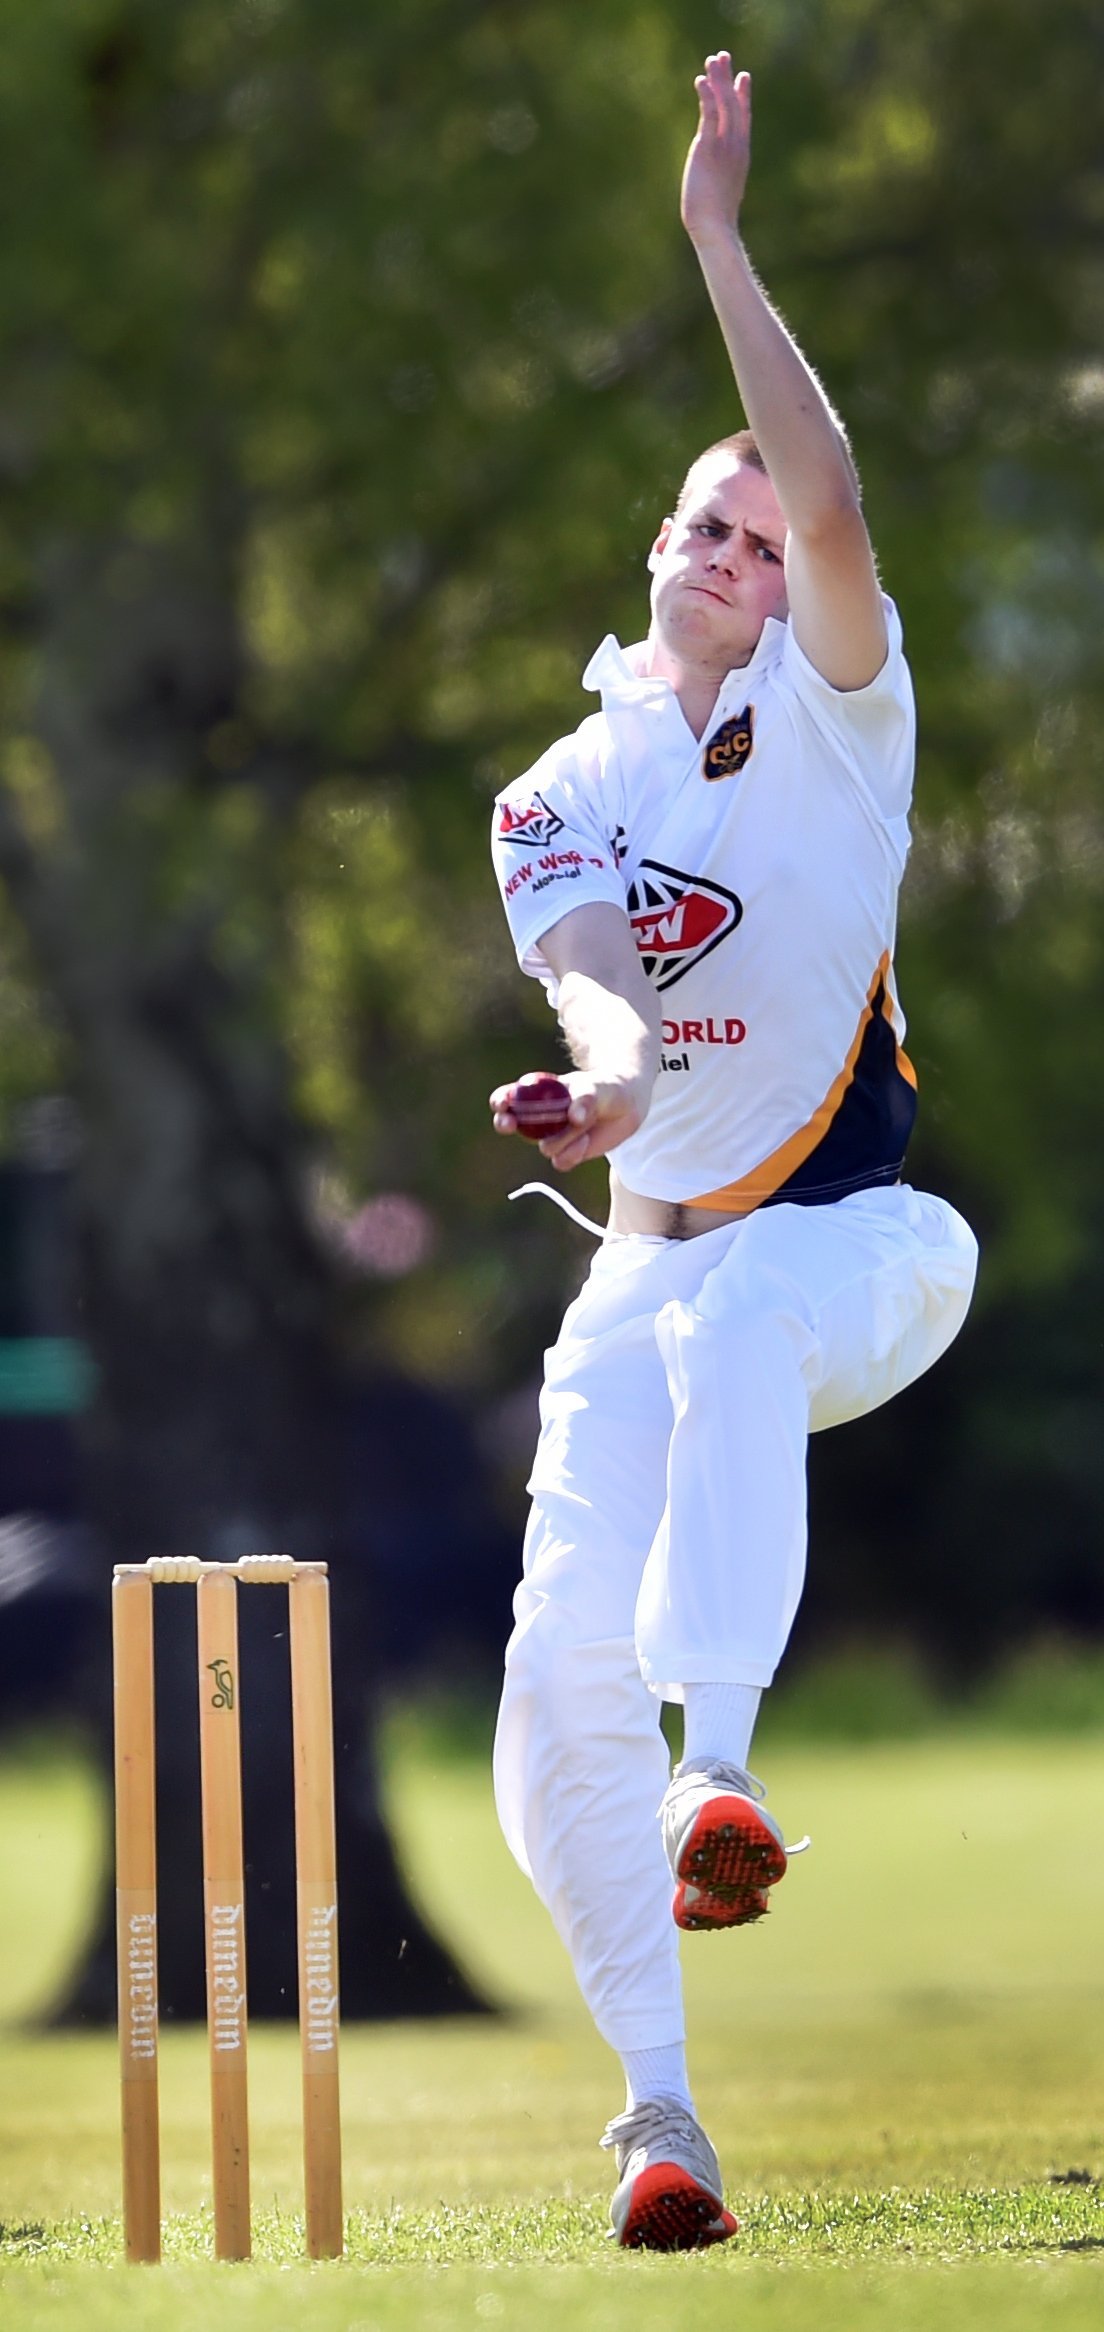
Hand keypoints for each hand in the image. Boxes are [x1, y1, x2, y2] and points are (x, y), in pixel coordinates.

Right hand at [489, 1072, 644, 1172]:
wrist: (626, 1105)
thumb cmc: (605, 1089)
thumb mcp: (596, 1088)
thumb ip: (584, 1099)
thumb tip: (573, 1117)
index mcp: (537, 1094)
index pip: (509, 1096)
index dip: (500, 1101)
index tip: (503, 1104)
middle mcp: (539, 1118)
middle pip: (509, 1123)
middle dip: (505, 1123)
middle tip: (511, 1124)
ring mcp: (552, 1137)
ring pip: (544, 1146)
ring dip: (563, 1138)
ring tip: (582, 1123)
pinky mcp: (567, 1155)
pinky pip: (560, 1162)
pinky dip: (574, 1153)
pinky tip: (586, 1140)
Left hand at [680, 52, 750, 246]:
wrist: (715, 227)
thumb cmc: (716, 220)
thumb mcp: (724, 194)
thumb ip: (723, 181)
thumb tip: (718, 190)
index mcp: (741, 155)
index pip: (744, 118)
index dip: (744, 96)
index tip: (743, 77)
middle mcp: (736, 145)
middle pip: (734, 104)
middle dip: (728, 79)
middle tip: (723, 57)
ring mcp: (724, 145)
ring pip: (723, 104)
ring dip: (717, 79)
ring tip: (712, 60)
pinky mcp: (708, 148)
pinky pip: (709, 114)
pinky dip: (706, 95)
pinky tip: (701, 80)